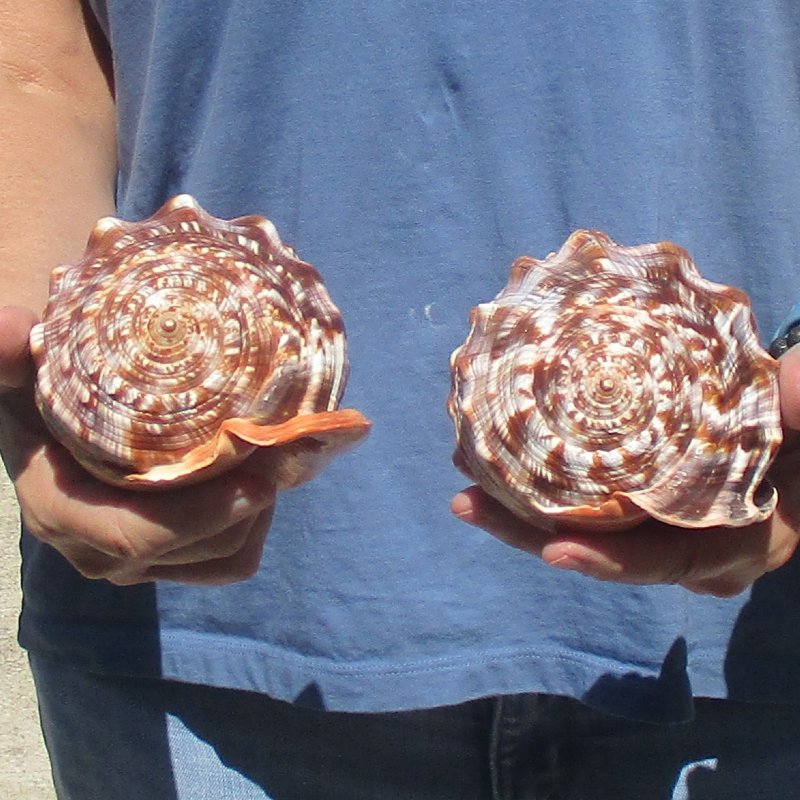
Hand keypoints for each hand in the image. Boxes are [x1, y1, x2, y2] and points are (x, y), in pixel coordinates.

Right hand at [0, 306, 276, 585]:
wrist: (63, 420)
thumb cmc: (46, 392)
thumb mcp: (18, 371)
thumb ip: (7, 355)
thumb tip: (8, 330)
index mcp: (60, 512)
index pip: (132, 535)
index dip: (198, 515)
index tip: (256, 479)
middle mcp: (100, 550)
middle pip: (196, 549)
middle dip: (246, 505)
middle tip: (281, 451)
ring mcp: (143, 561)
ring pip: (224, 556)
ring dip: (258, 511)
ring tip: (275, 458)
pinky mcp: (175, 561)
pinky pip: (231, 561)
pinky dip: (256, 526)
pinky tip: (261, 479)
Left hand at [451, 346, 799, 597]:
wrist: (795, 430)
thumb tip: (796, 390)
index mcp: (739, 538)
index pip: (670, 560)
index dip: (615, 560)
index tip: (556, 549)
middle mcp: (688, 545)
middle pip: (604, 553)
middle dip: (532, 536)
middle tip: (468, 505)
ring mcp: (656, 527)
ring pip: (583, 531)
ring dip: (519, 513)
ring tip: (464, 487)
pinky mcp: (634, 503)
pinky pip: (581, 503)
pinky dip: (536, 487)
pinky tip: (491, 462)